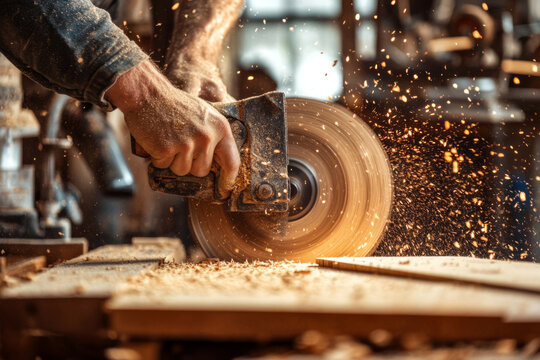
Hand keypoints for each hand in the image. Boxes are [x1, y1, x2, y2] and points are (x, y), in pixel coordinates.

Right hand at [106, 61, 239, 196]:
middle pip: (202, 170)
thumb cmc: (175, 104)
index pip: (232, 161)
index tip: (226, 188)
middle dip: (189, 163)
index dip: (229, 178)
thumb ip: (214, 135)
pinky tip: (157, 140)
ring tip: (168, 139)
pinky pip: (164, 166)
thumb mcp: (204, 114)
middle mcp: (207, 137)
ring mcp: (188, 143)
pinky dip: (157, 157)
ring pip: (182, 170)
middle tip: (179, 145)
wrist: (148, 93)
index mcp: (220, 128)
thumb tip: (220, 162)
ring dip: (172, 161)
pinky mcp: (168, 148)